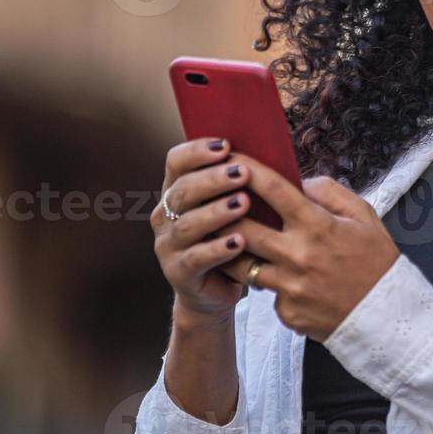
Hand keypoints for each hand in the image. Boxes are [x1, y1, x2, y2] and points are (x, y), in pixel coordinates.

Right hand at [151, 137, 252, 318]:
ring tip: (244, 203)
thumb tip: (266, 153)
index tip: (226, 145)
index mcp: (176, 190)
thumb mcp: (232, 208)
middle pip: (183, 191)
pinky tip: (240, 242)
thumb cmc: (230, 236)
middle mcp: (165, 215)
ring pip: (188, 224)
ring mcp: (167, 245)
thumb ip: (238, 184)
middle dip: (214, 179)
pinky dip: (218, 249)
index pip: (176, 161)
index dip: (198, 151)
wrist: (216, 288)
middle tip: (243, 173)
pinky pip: (196, 259)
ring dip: (217, 212)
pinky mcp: (177, 272)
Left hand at [221, 155, 400, 341]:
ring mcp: (290, 287)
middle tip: (213, 203)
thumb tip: (300, 183)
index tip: (233, 159)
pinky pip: (267, 293)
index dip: (249, 170)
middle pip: (242, 229)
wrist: (387, 315)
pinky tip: (279, 279)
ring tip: (229, 240)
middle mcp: (299, 256)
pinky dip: (269, 283)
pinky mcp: (287, 312)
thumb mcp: (364, 216)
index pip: (274, 190)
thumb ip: (330, 193)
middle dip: (223, 213)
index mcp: (318, 226)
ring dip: (233, 250)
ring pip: (241, 265)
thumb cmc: (376, 262)